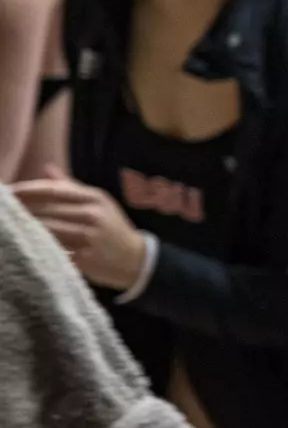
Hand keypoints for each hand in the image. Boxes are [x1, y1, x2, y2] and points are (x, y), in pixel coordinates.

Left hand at [12, 165, 148, 290]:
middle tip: (5, 210)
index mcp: (94, 198)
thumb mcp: (99, 202)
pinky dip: (38, 246)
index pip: (53, 190)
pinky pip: (54, 249)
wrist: (135, 259)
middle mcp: (92, 215)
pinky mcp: (84, 258)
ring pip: (46, 229)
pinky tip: (26, 244)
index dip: (27, 190)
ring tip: (11, 227)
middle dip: (21, 210)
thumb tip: (47, 168)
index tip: (8, 192)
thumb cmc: (112, 228)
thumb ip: (71, 186)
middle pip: (46, 210)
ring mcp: (88, 237)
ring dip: (26, 228)